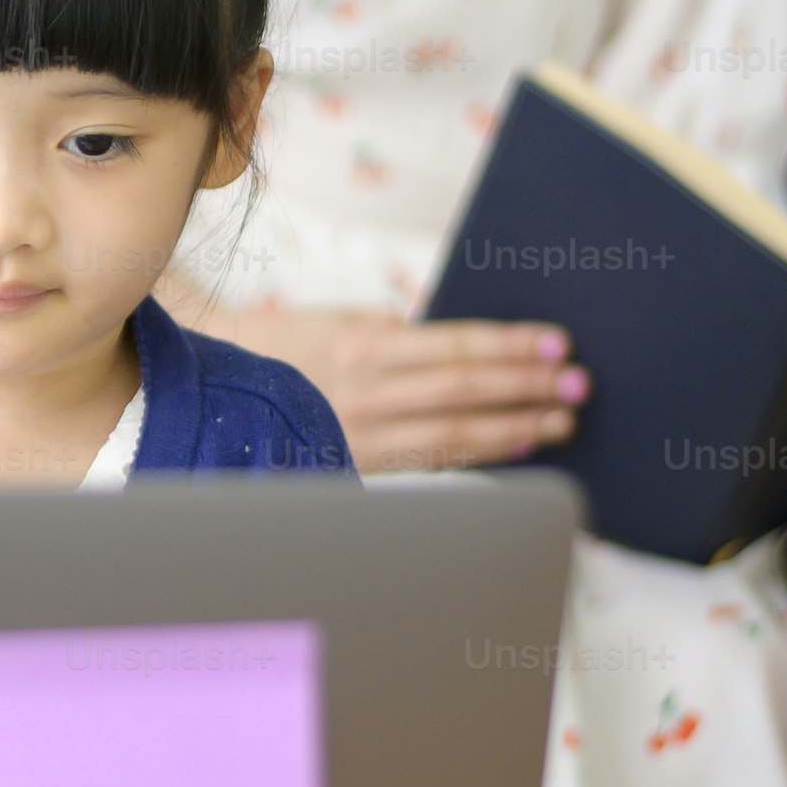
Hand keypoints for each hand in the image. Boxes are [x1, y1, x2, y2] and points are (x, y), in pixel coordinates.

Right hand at [192, 302, 585, 473]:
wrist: (210, 390)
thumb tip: (459, 349)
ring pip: (452, 432)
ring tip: (560, 421)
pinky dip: (477, 453)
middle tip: (576, 384)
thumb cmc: (282, 347)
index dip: (508, 347)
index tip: (555, 344)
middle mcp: (364, 393)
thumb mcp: (336, 322)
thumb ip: (394, 335)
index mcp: (361, 346)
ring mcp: (361, 434)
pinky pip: (429, 459)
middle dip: (524, 387)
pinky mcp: (357, 464)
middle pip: (462, 391)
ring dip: (513, 426)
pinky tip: (514, 447)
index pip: (452, 346)